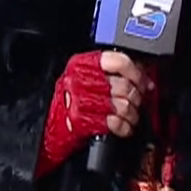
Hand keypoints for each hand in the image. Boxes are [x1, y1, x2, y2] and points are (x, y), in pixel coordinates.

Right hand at [36, 51, 151, 176]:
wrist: (46, 129)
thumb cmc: (67, 104)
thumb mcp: (84, 79)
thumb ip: (111, 73)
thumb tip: (144, 76)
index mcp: (80, 64)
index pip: (116, 61)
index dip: (136, 72)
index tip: (143, 81)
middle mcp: (77, 80)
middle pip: (122, 84)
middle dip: (136, 97)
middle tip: (137, 102)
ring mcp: (78, 101)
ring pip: (121, 104)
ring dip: (132, 114)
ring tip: (130, 116)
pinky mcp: (81, 121)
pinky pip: (114, 123)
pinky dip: (124, 127)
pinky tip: (123, 127)